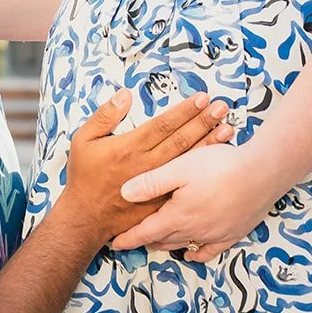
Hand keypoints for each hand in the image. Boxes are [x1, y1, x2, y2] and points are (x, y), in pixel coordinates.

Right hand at [63, 91, 231, 244]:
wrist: (86, 218)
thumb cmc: (84, 177)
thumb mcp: (83, 140)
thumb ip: (104, 115)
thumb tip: (125, 94)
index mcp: (129, 147)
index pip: (163, 124)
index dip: (184, 111)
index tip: (201, 98)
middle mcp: (146, 164)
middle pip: (181, 139)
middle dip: (203, 122)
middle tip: (221, 106)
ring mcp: (156, 185)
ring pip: (187, 160)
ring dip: (208, 143)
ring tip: (228, 128)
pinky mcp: (161, 200)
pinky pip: (185, 182)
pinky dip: (201, 170)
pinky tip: (216, 160)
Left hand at [110, 143, 270, 259]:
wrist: (263, 173)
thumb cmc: (219, 166)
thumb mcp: (179, 168)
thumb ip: (151, 183)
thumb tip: (123, 194)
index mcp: (177, 216)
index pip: (145, 232)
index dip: (128, 239)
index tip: (113, 244)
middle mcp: (194, 231)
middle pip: (162, 240)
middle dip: (145, 241)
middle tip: (132, 239)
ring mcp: (214, 235)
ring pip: (183, 245)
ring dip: (167, 244)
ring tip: (155, 242)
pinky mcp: (233, 233)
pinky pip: (210, 251)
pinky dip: (197, 253)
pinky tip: (191, 252)